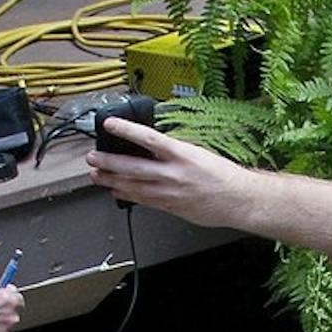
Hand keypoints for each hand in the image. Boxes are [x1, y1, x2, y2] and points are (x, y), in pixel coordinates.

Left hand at [89, 117, 251, 229]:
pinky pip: (143, 200)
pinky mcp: (170, 207)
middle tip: (92, 158)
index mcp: (182, 154)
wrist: (238, 200)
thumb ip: (173, 151)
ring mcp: (170, 192)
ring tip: (96, 176)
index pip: (148, 138)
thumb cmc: (222, 176)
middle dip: (109, 163)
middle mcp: (174, 173)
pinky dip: (127, 195)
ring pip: (133, 186)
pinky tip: (116, 191)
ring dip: (111, 181)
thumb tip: (151, 147)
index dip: (126, 130)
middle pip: (133, 167)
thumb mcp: (198, 153)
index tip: (110, 124)